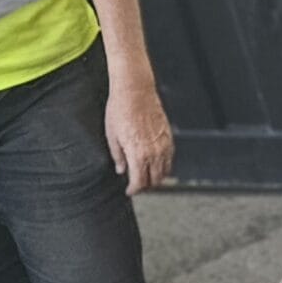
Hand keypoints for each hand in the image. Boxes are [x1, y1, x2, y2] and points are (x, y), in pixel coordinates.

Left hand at [105, 75, 171, 192]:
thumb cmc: (120, 109)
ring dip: (156, 177)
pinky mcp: (169, 138)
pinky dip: (163, 165)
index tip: (129, 191)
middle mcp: (154, 153)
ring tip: (146, 176)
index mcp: (138, 155)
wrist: (134, 91)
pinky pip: (169, 159)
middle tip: (137, 185)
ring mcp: (164, 146)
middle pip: (155, 180)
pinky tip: (154, 163)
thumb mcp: (112, 135)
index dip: (134, 189)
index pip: (139, 182)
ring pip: (164, 172)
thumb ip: (118, 156)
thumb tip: (121, 170)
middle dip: (146, 185)